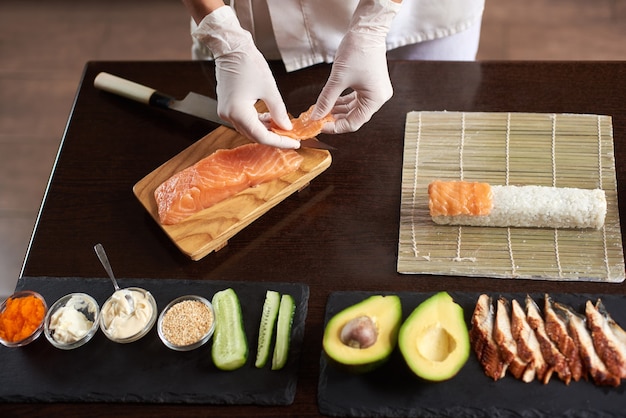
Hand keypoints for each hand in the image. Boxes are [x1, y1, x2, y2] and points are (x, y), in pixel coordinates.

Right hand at [192, 6, 298, 148]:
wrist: (231, 48)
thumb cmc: (248, 63)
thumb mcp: (269, 89)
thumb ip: (279, 111)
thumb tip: (287, 127)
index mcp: (238, 113)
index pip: (262, 137)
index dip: (280, 142)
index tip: (294, 144)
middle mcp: (229, 116)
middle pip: (254, 135)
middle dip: (274, 137)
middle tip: (291, 137)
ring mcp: (226, 112)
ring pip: (249, 129)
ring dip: (266, 130)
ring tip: (282, 127)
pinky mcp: (226, 107)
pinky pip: (243, 121)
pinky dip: (257, 122)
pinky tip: (270, 119)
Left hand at [311, 0, 400, 133]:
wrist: (367, 30)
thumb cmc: (357, 50)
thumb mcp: (338, 78)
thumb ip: (326, 100)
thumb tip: (316, 116)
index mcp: (375, 100)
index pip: (354, 123)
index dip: (335, 127)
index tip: (319, 125)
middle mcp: (379, 98)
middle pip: (355, 117)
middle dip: (336, 119)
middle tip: (318, 119)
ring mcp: (375, 91)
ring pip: (354, 108)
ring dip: (338, 111)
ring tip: (322, 111)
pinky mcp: (370, 85)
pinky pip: (355, 99)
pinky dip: (343, 102)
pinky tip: (330, 103)